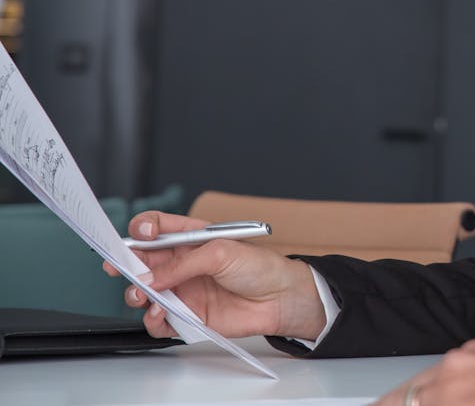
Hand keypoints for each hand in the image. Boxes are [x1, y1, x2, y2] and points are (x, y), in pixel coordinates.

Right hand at [102, 210, 324, 340]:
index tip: (139, 235)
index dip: (142, 229)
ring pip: (144, 293)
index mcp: (191, 238)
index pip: (157, 228)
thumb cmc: (260, 267)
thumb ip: (183, 264)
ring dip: (136, 294)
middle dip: (125, 264)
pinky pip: (158, 320)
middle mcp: (182, 264)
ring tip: (144, 295)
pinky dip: (153, 319)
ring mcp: (182, 290)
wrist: (280, 299)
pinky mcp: (187, 316)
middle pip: (141, 262)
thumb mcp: (222, 252)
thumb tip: (151, 278)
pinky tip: (161, 313)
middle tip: (118, 268)